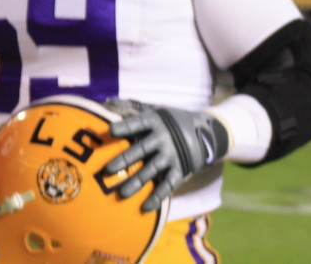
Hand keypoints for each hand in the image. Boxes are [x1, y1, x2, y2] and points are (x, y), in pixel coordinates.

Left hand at [104, 100, 229, 211]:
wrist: (204, 134)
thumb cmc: (169, 121)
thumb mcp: (153, 110)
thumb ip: (130, 107)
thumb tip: (106, 103)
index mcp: (155, 121)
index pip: (138, 123)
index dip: (125, 126)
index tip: (110, 131)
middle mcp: (163, 139)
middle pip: (141, 149)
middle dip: (125, 160)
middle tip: (107, 170)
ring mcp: (171, 156)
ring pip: (152, 170)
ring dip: (137, 182)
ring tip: (121, 193)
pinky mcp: (179, 171)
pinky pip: (167, 186)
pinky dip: (157, 197)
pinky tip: (145, 207)